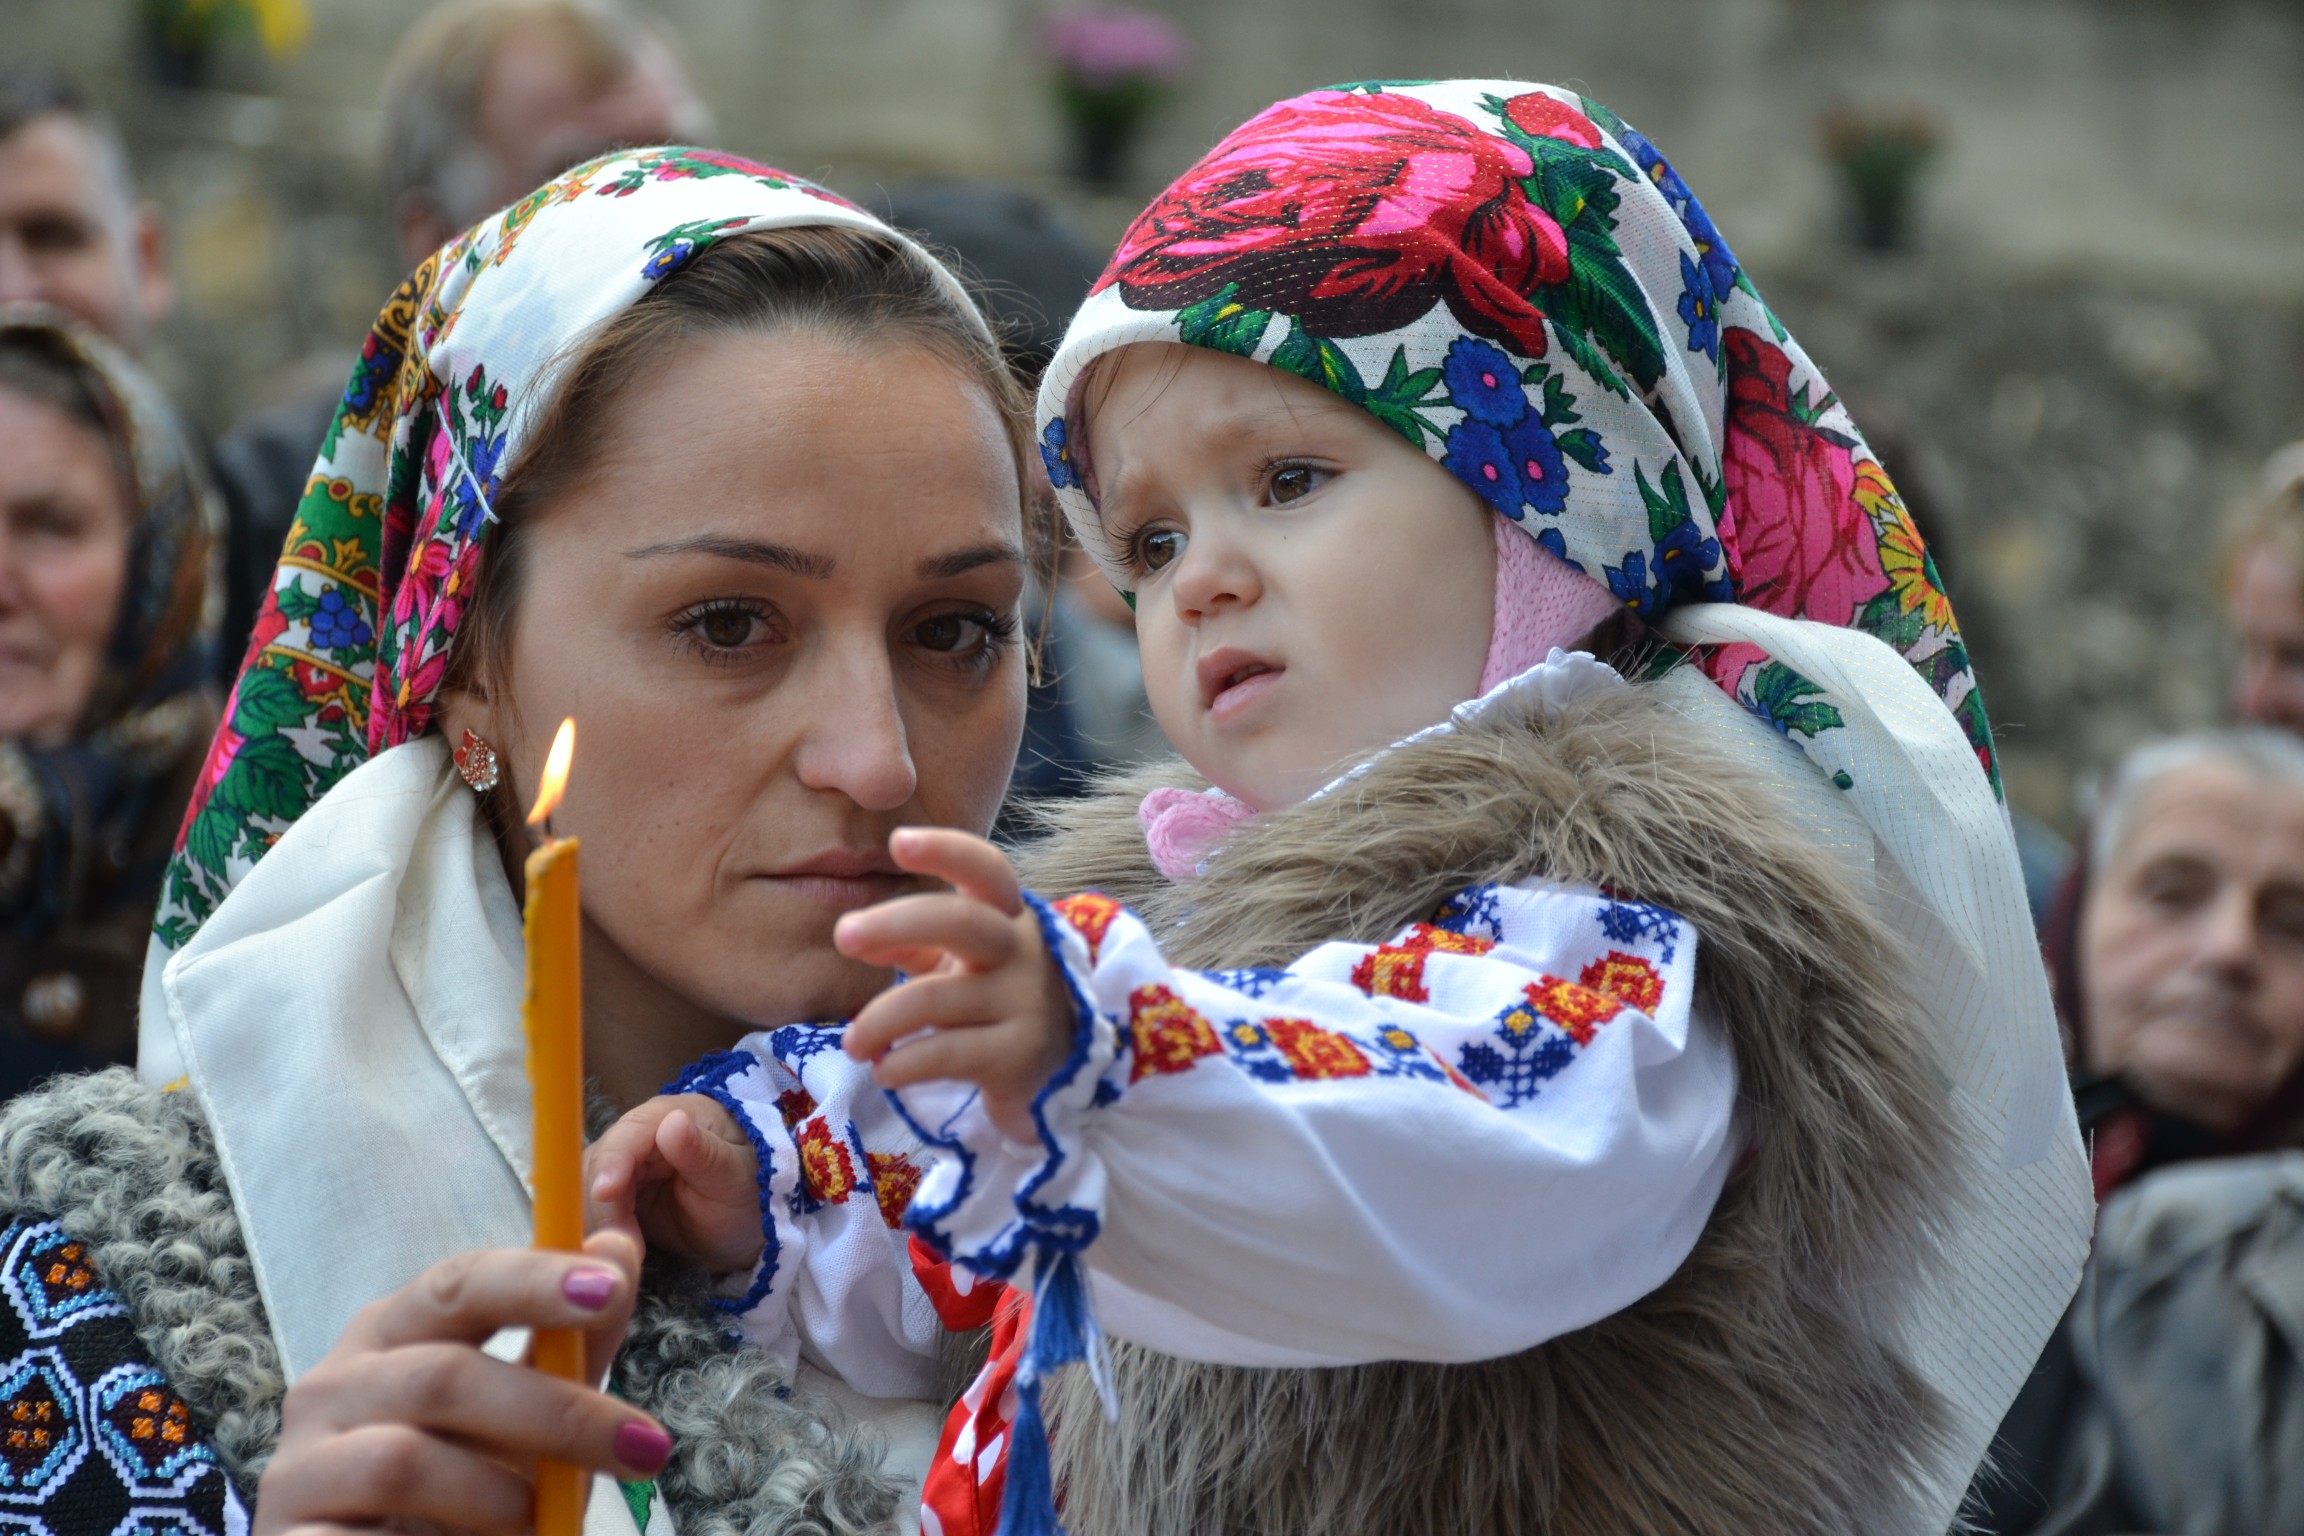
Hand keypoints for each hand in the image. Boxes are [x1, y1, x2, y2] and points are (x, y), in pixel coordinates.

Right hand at [254, 1232, 665, 1535]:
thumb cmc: (466, 1485)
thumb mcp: (530, 1414)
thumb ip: (573, 1339)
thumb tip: (618, 1242)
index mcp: (391, 1333)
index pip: (458, 1284)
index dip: (532, 1280)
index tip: (609, 1289)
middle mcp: (333, 1386)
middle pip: (445, 1375)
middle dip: (558, 1412)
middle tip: (644, 1447)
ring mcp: (300, 1466)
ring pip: (404, 1461)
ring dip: (498, 1497)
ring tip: (539, 1522)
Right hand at [587, 1094, 763, 1275]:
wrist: (752, 1230)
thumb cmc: (754, 1194)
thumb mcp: (736, 1177)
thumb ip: (703, 1153)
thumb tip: (671, 1122)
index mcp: (673, 1115)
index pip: (629, 1133)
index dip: (612, 1161)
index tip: (606, 1192)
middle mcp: (642, 1137)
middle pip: (598, 1163)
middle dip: (604, 1205)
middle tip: (627, 1246)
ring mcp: (627, 1168)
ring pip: (588, 1191)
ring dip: (599, 1224)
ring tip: (630, 1254)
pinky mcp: (618, 1199)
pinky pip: (593, 1214)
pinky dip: (599, 1234)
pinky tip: (618, 1255)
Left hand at [838, 827, 1074, 1143]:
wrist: (1063, 1067)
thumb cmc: (995, 998)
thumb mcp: (961, 961)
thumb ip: (914, 941)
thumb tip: (857, 936)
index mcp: (1006, 917)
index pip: (985, 870)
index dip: (944, 850)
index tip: (897, 842)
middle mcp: (1021, 952)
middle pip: (961, 921)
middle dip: (895, 922)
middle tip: (844, 935)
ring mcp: (1024, 1004)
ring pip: (934, 999)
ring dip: (879, 1021)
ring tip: (853, 1044)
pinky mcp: (1018, 1056)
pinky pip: (944, 1054)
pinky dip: (902, 1064)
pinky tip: (885, 1071)